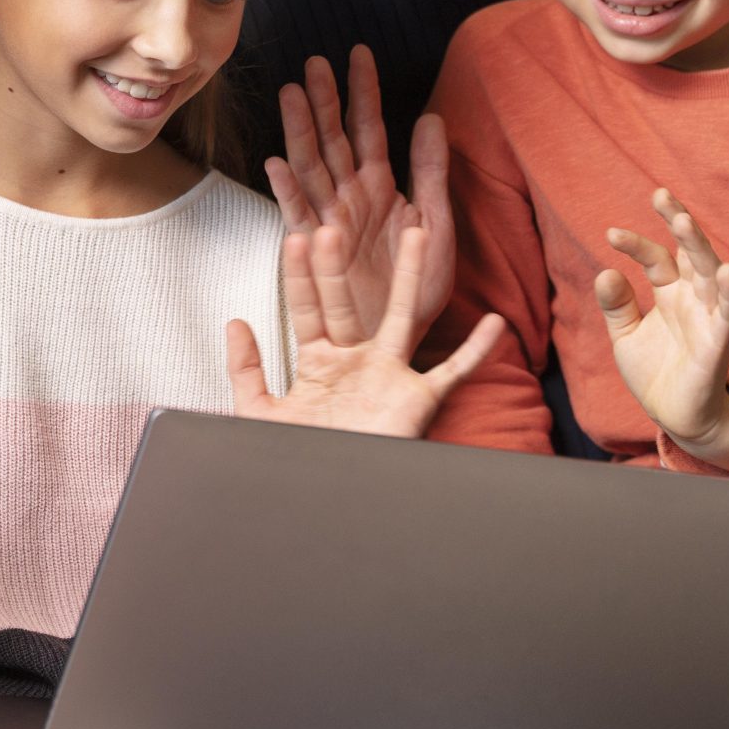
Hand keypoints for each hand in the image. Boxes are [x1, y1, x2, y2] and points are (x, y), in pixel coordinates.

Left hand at [226, 224, 500, 438]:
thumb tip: (234, 321)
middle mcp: (356, 362)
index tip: (296, 239)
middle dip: (337, 268)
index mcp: (319, 364)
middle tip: (333, 228)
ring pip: (404, 316)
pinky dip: (475, 350)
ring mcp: (389, 376)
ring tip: (417, 233)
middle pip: (347, 303)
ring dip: (410, 276)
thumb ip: (246, 370)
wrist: (331, 500)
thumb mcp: (259, 414)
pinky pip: (453, 371)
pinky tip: (494, 323)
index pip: (307, 310)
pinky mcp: (418, 399)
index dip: (300, 278)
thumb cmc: (299, 458)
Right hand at [263, 46, 454, 335]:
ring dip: (300, 131)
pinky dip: (286, 190)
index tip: (358, 54)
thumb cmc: (416, 286)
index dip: (363, 92)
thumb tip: (431, 117)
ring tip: (292, 94)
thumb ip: (431, 171)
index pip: (369, 129)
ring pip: (311, 166)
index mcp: (379, 187)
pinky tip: (277, 164)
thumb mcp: (437, 224)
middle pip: (332, 139)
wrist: (400, 334)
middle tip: (315, 62)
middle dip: (323, 101)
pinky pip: (298, 215)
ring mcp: (328, 220)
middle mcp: (349, 197)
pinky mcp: (314, 251)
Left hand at [598, 190, 728, 469]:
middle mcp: (691, 298)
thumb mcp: (625, 335)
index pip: (655, 258)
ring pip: (709, 274)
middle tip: (661, 194)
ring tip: (684, 222)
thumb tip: (605, 272)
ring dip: (699, 248)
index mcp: (670, 292)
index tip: (610, 233)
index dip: (635, 243)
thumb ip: (617, 305)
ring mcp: (707, 317)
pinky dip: (728, 293)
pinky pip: (728, 313)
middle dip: (678, 222)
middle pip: (688, 253)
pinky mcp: (718, 343)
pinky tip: (725, 270)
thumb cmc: (654, 371)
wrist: (674, 416)